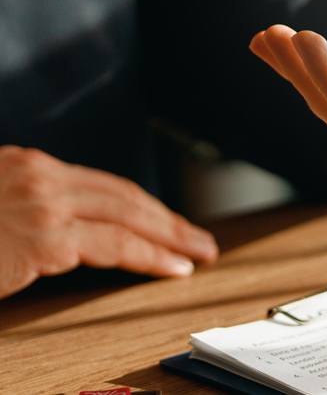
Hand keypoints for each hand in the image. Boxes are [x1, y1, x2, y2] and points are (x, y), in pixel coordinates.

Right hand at [0, 146, 217, 298]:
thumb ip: (23, 209)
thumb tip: (62, 232)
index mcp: (25, 165)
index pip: (103, 185)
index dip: (143, 205)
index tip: (168, 222)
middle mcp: (38, 175)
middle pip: (124, 196)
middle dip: (167, 218)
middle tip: (198, 237)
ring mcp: (43, 202)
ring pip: (129, 216)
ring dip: (171, 235)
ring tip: (198, 252)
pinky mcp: (45, 236)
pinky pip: (116, 245)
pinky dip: (151, 256)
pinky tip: (172, 266)